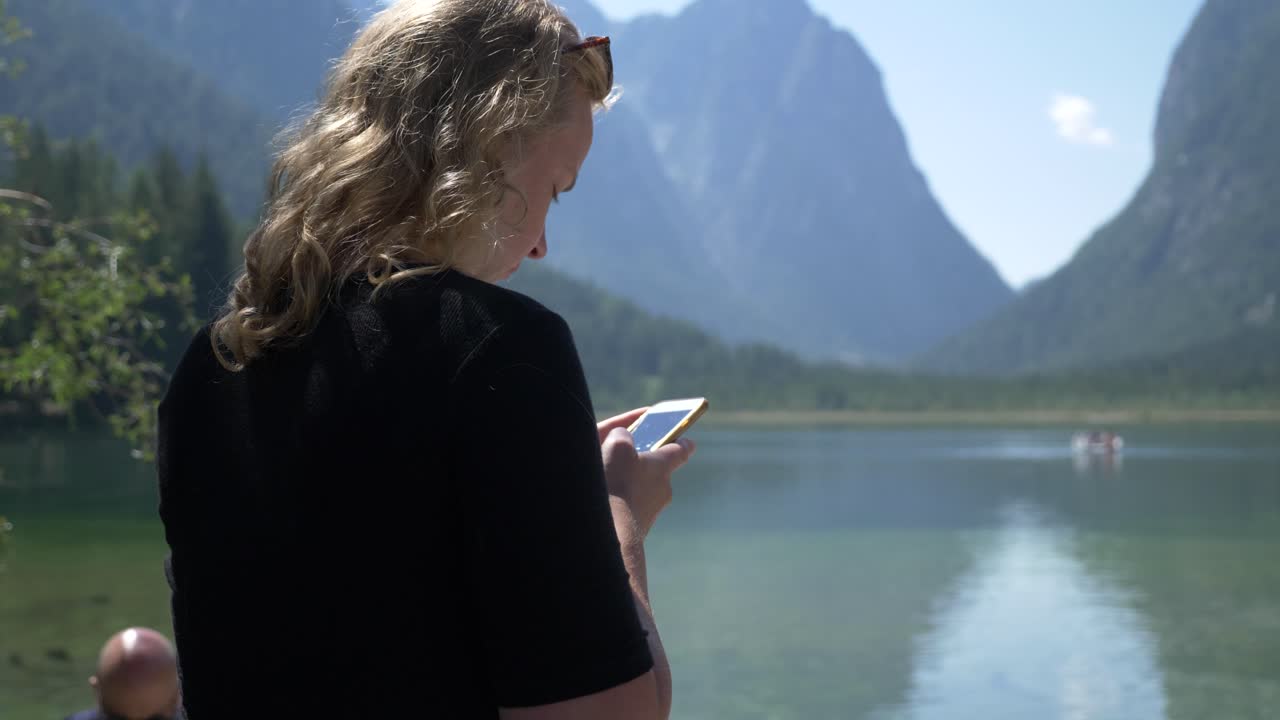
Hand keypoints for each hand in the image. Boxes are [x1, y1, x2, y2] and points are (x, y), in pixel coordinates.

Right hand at [598, 409, 695, 540]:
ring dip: (630, 487)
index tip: (687, 441)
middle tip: (626, 459)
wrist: (612, 535)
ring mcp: (651, 511)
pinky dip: (621, 504)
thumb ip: (622, 436)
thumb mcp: (616, 447)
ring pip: (643, 492)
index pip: (679, 450)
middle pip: (657, 472)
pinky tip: (605, 504)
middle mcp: (662, 489)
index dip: (681, 443)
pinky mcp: (637, 528)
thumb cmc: (616, 485)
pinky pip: (630, 510)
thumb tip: (622, 438)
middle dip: (644, 466)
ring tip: (607, 484)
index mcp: (662, 466)